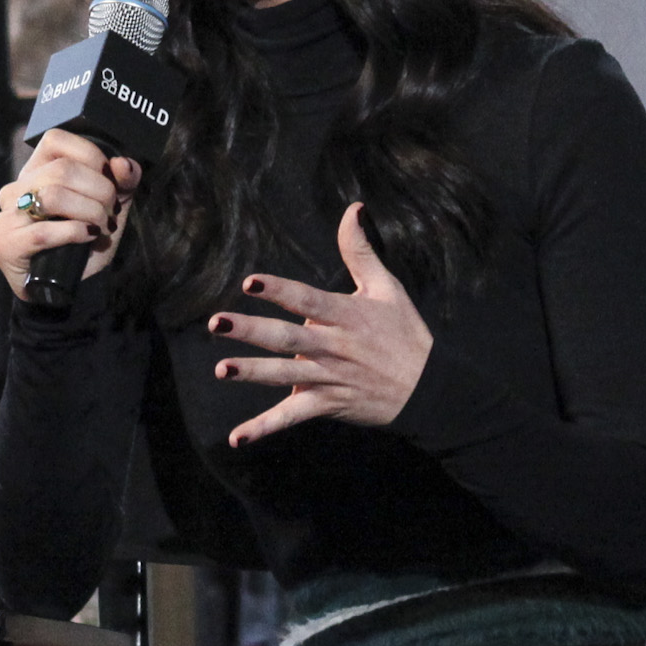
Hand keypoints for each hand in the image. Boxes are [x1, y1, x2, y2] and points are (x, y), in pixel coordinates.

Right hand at [0, 127, 134, 297]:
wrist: (67, 290)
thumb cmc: (84, 244)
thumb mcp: (110, 208)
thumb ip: (122, 183)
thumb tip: (124, 164)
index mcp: (36, 172)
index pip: (56, 139)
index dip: (90, 155)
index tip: (109, 179)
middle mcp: (16, 190)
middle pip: (62, 170)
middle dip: (100, 191)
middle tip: (110, 213)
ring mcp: (6, 217)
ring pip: (53, 196)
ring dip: (90, 212)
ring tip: (101, 227)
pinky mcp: (5, 245)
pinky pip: (43, 232)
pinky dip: (74, 233)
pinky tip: (88, 237)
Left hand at [209, 203, 432, 444]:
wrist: (429, 388)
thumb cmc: (405, 334)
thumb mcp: (388, 288)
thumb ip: (360, 251)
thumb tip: (352, 209)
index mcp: (346, 315)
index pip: (308, 299)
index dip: (279, 290)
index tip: (250, 282)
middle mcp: (335, 347)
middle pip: (288, 338)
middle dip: (251, 330)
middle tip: (216, 323)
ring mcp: (330, 377)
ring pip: (285, 375)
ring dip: (252, 373)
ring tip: (222, 370)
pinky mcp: (328, 404)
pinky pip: (292, 417)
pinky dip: (265, 427)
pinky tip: (237, 437)